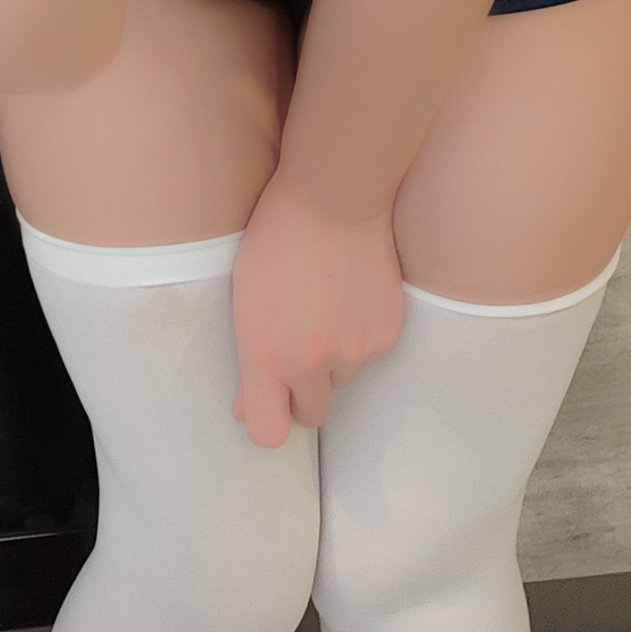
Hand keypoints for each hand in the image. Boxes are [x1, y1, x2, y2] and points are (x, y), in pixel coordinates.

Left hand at [229, 179, 407, 447]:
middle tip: (299, 348)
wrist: (333, 197)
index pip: (268, 433)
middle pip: (311, 416)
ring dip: (334, 357)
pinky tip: (352, 293)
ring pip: (343, 379)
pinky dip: (362, 334)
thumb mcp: (244, 298)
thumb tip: (244, 410)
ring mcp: (353, 351)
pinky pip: (371, 353)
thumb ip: (249, 361)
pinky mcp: (386, 336)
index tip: (268, 403)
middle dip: (303, 392)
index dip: (268, 421)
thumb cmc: (275, 238)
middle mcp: (310, 364)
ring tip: (326, 304)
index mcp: (264, 355)